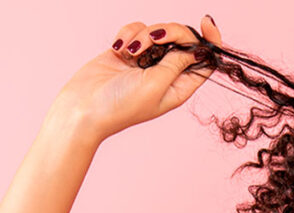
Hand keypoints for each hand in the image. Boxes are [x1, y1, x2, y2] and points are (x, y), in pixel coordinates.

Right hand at [48, 17, 222, 143]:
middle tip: (156, 37)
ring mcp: (146, 61)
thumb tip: (197, 48)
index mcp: (180, 86)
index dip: (210, 41)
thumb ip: (177, 64)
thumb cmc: (121, 106)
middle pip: (182, 40)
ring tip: (130, 53)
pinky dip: (128, 34)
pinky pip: (136, 30)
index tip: (206, 23)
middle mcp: (166, 73)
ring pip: (158, 31)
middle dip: (171, 32)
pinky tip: (118, 49)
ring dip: (144, 36)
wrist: (83, 108)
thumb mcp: (156, 85)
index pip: (204, 60)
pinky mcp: (127, 52)